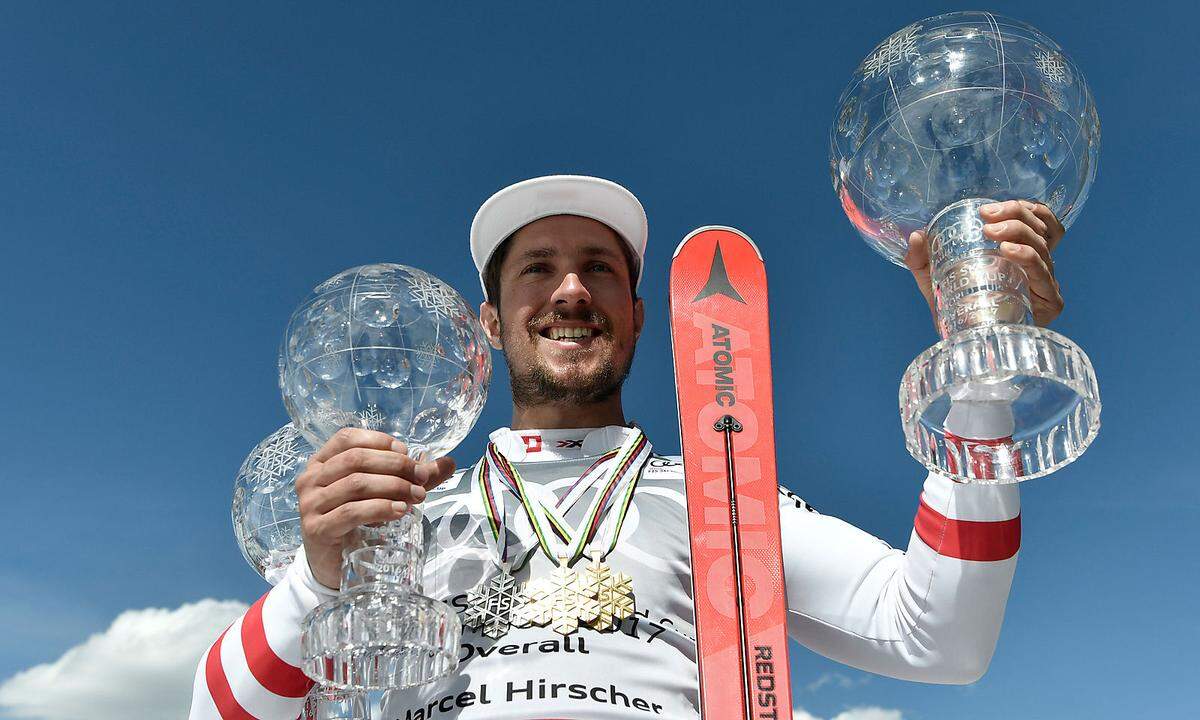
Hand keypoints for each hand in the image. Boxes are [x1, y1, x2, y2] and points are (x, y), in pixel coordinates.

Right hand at [295, 427, 456, 588]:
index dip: (380, 441)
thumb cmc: (356, 522)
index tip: (407, 453)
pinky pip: (351, 512)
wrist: (332, 564)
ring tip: (417, 496)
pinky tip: (400, 511)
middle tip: (421, 479)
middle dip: (395, 466)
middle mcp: (310, 479)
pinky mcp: (316, 529)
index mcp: (321, 462)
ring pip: (356, 484)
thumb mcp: (381, 493)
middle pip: (356, 460)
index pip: (348, 438)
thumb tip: (448, 462)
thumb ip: (410, 477)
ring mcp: (310, 504)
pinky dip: (380, 508)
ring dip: (393, 487)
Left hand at [904, 200, 1066, 326]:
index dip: (1020, 208)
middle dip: (1015, 215)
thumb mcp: (934, 279)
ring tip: (991, 232)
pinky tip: (1009, 251)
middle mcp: (1038, 265)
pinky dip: (1028, 257)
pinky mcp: (1050, 302)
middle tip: (986, 217)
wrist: (962, 347)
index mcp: (1019, 253)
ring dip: (1018, 232)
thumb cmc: (956, 308)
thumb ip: (922, 259)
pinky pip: (1043, 273)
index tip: (987, 209)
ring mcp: (1046, 283)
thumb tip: (916, 235)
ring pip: (1042, 246)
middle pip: (1039, 228)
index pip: (1036, 220)